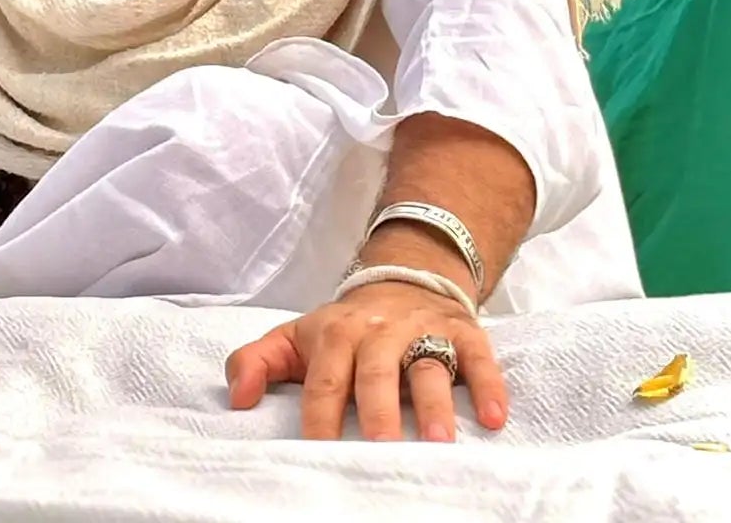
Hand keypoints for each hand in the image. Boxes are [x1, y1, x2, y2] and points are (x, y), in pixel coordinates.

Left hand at [224, 281, 506, 441]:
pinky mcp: (463, 332)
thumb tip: (236, 400)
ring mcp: (424, 330)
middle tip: (381, 450)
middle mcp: (379, 330)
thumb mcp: (295, 337)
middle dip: (378, 409)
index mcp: (336, 333)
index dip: (320, 415)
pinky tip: (493, 418)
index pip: (324, 379)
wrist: (402, 278)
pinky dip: (488, 384)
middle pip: (375, 371)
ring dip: (434, 402)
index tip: (318, 453)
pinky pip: (478, 356)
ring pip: (428, 365)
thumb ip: (256, 362)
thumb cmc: (344, 328)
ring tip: (439, 442)